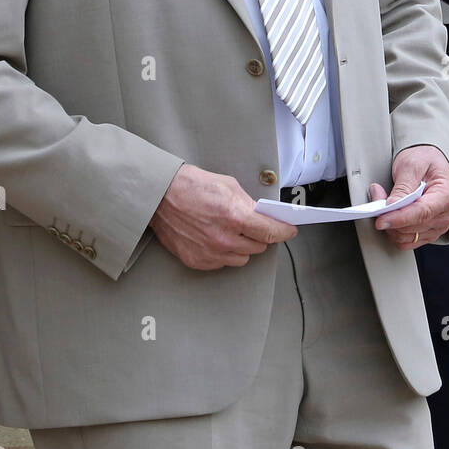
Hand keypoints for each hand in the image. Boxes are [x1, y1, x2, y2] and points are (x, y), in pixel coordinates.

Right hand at [150, 163, 296, 270]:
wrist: (159, 196)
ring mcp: (210, 253)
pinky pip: (223, 263)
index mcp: (234, 216)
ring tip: (230, 231)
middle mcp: (223, 239)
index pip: (270, 232)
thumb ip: (248, 203)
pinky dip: (223, 253)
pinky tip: (215, 238)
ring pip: (242, 258)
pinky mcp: (197, 261)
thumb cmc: (190, 186)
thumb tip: (262, 216)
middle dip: (259, 236)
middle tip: (250, 225)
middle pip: (259, 247)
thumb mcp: (227, 185)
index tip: (289, 231)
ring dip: (242, 246)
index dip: (284, 232)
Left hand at [369, 145, 448, 250]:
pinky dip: (394, 231)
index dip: (399, 218)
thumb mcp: (411, 166)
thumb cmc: (424, 160)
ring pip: (407, 237)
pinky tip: (390, 216)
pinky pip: (406, 241)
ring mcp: (439, 226)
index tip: (380, 220)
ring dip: (390, 224)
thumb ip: (403, 187)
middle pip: (413, 227)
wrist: (429, 162)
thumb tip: (392, 206)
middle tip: (376, 195)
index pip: (422, 212)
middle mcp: (447, 214)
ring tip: (383, 202)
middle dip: (390, 216)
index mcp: (447, 194)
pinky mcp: (429, 233)